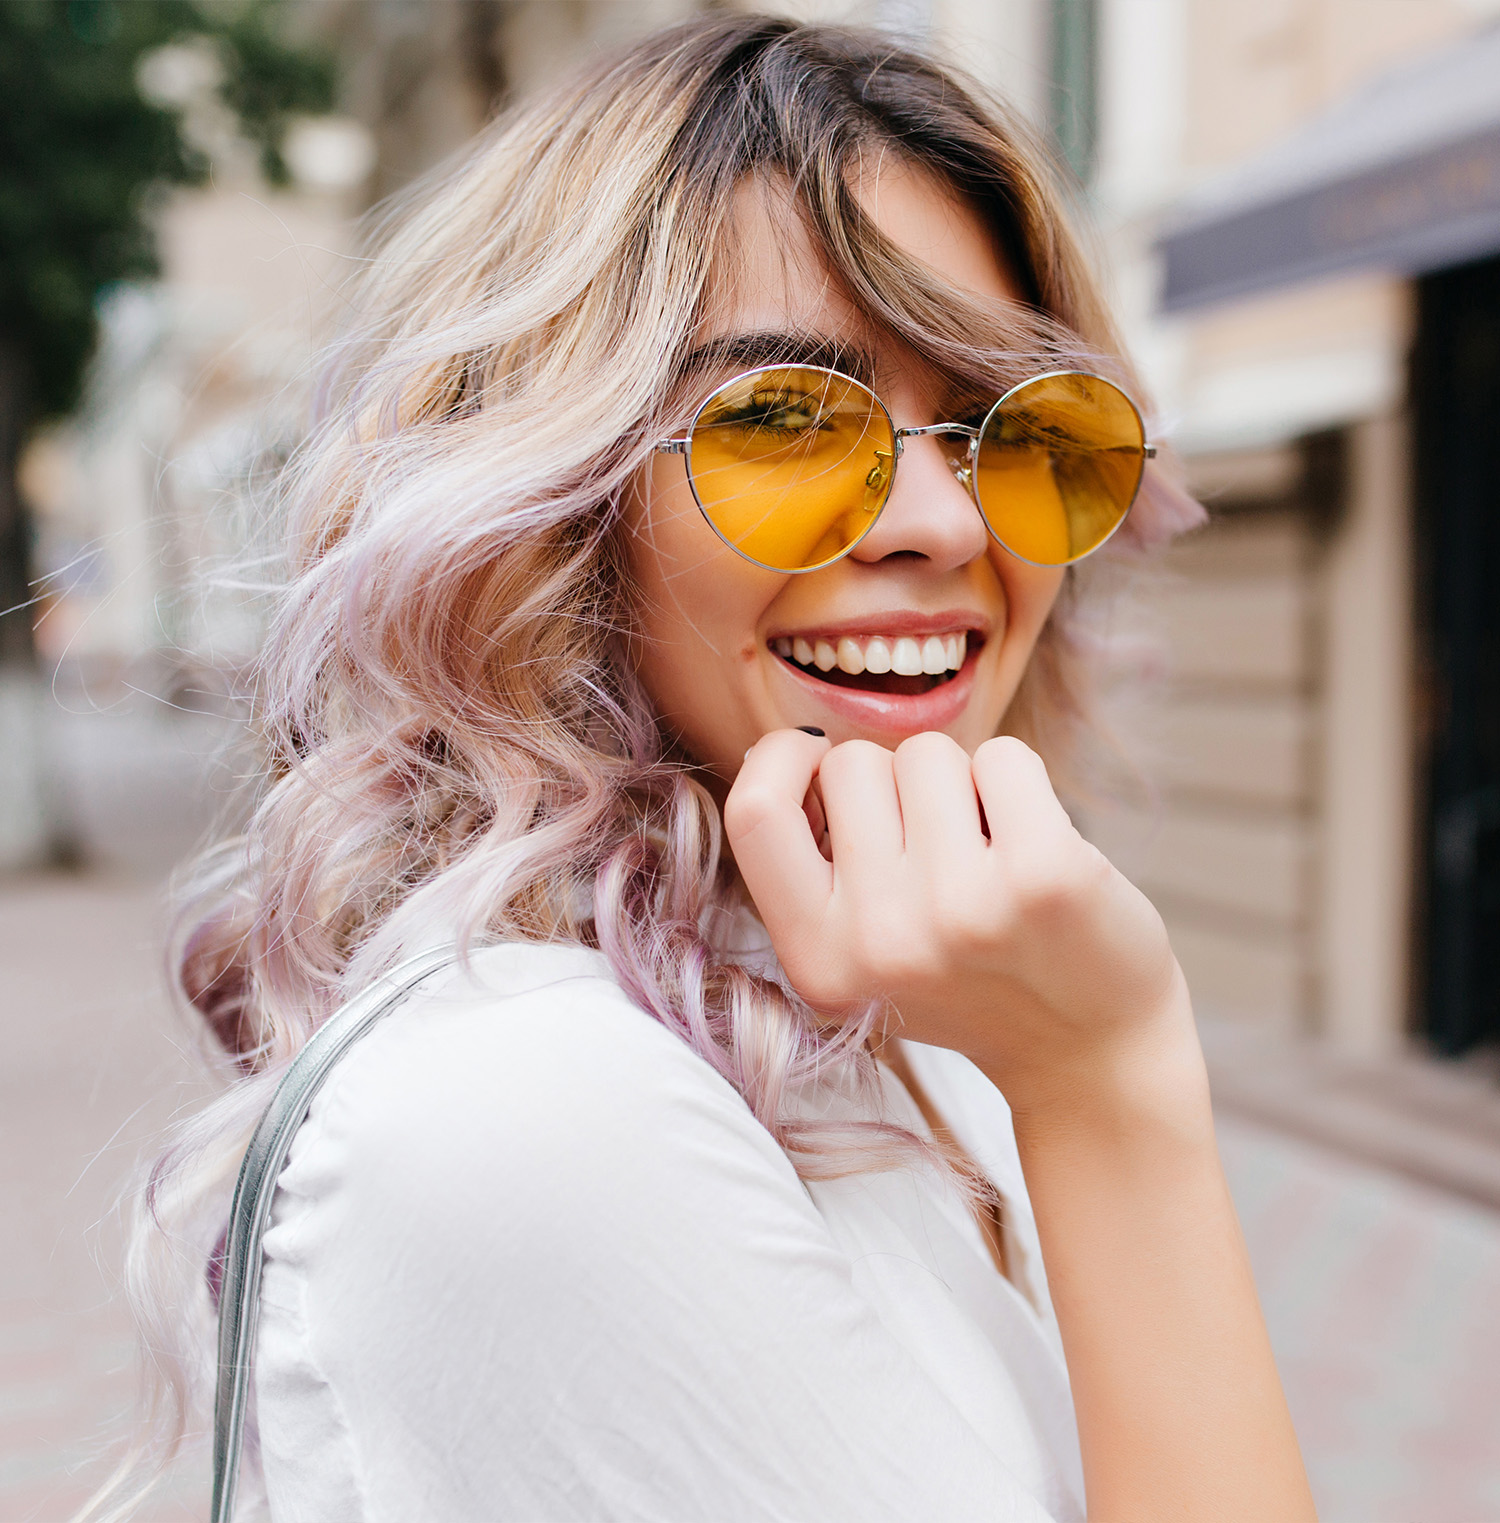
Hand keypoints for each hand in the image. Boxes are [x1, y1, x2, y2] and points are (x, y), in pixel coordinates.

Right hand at [725, 728, 1191, 1110]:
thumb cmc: (968, 977)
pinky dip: (1019, 782)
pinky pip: (1002, 756)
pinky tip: (1033, 845)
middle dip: (892, 782)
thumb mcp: (860, 955)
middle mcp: (879, 943)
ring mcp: (961, 908)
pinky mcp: (1043, 875)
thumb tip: (798, 751)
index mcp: (816, 964)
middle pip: (850, 765)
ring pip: (925, 753)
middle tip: (936, 850)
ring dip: (958, 783)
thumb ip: (816, 867)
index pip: (754, 813)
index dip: (780, 759)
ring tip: (987, 854)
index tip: (815, 762)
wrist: (1088, 1051)